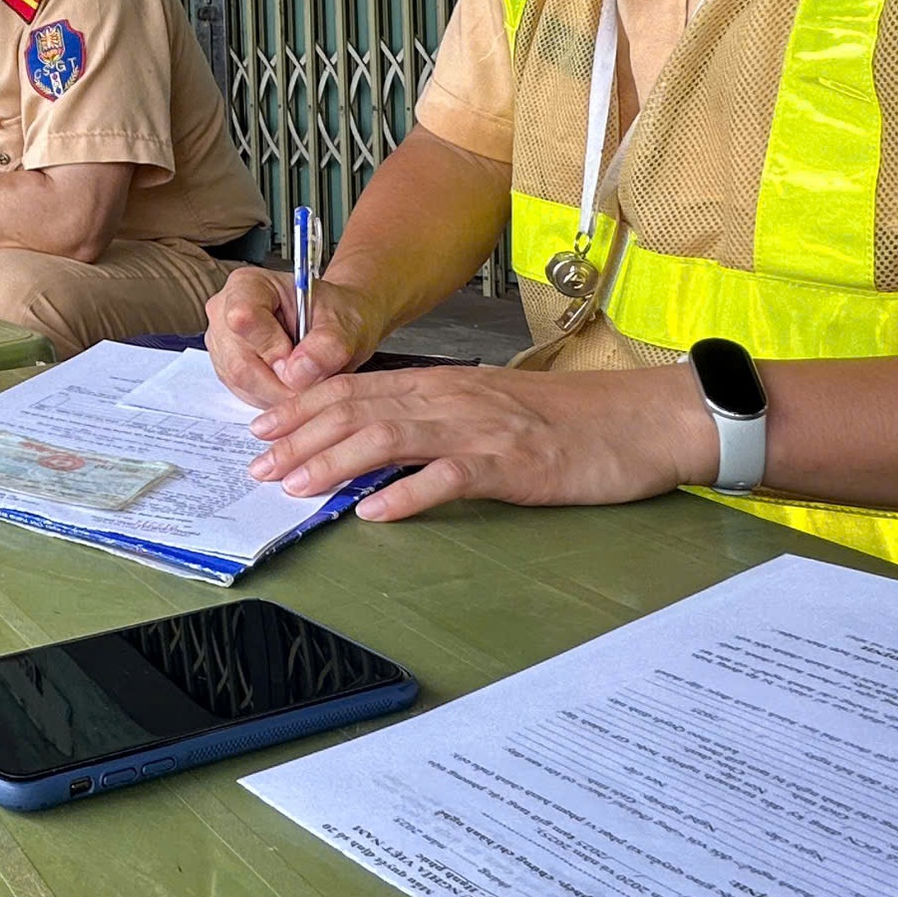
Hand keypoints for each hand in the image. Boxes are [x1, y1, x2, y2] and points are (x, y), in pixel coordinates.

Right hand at [205, 266, 386, 408]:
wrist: (334, 326)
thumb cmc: (335, 316)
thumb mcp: (343, 325)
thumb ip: (325, 347)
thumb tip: (296, 373)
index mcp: (248, 284)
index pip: (244, 318)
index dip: (273, 347)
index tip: (301, 355)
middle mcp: (224, 311)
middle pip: (239, 361)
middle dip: (281, 381)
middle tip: (313, 379)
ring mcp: (221, 342)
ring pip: (241, 382)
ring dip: (279, 392)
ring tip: (306, 378)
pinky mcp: (225, 368)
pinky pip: (245, 393)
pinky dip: (273, 397)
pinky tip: (292, 383)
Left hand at [245, 362, 715, 521]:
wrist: (639, 420)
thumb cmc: (564, 419)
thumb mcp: (486, 407)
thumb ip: (433, 417)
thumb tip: (376, 441)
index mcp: (441, 383)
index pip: (353, 387)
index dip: (300, 407)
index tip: (260, 428)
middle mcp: (450, 398)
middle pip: (356, 410)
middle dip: (299, 437)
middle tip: (258, 466)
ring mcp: (479, 429)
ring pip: (388, 437)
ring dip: (334, 462)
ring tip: (297, 486)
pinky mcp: (512, 465)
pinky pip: (450, 478)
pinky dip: (408, 494)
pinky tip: (375, 513)